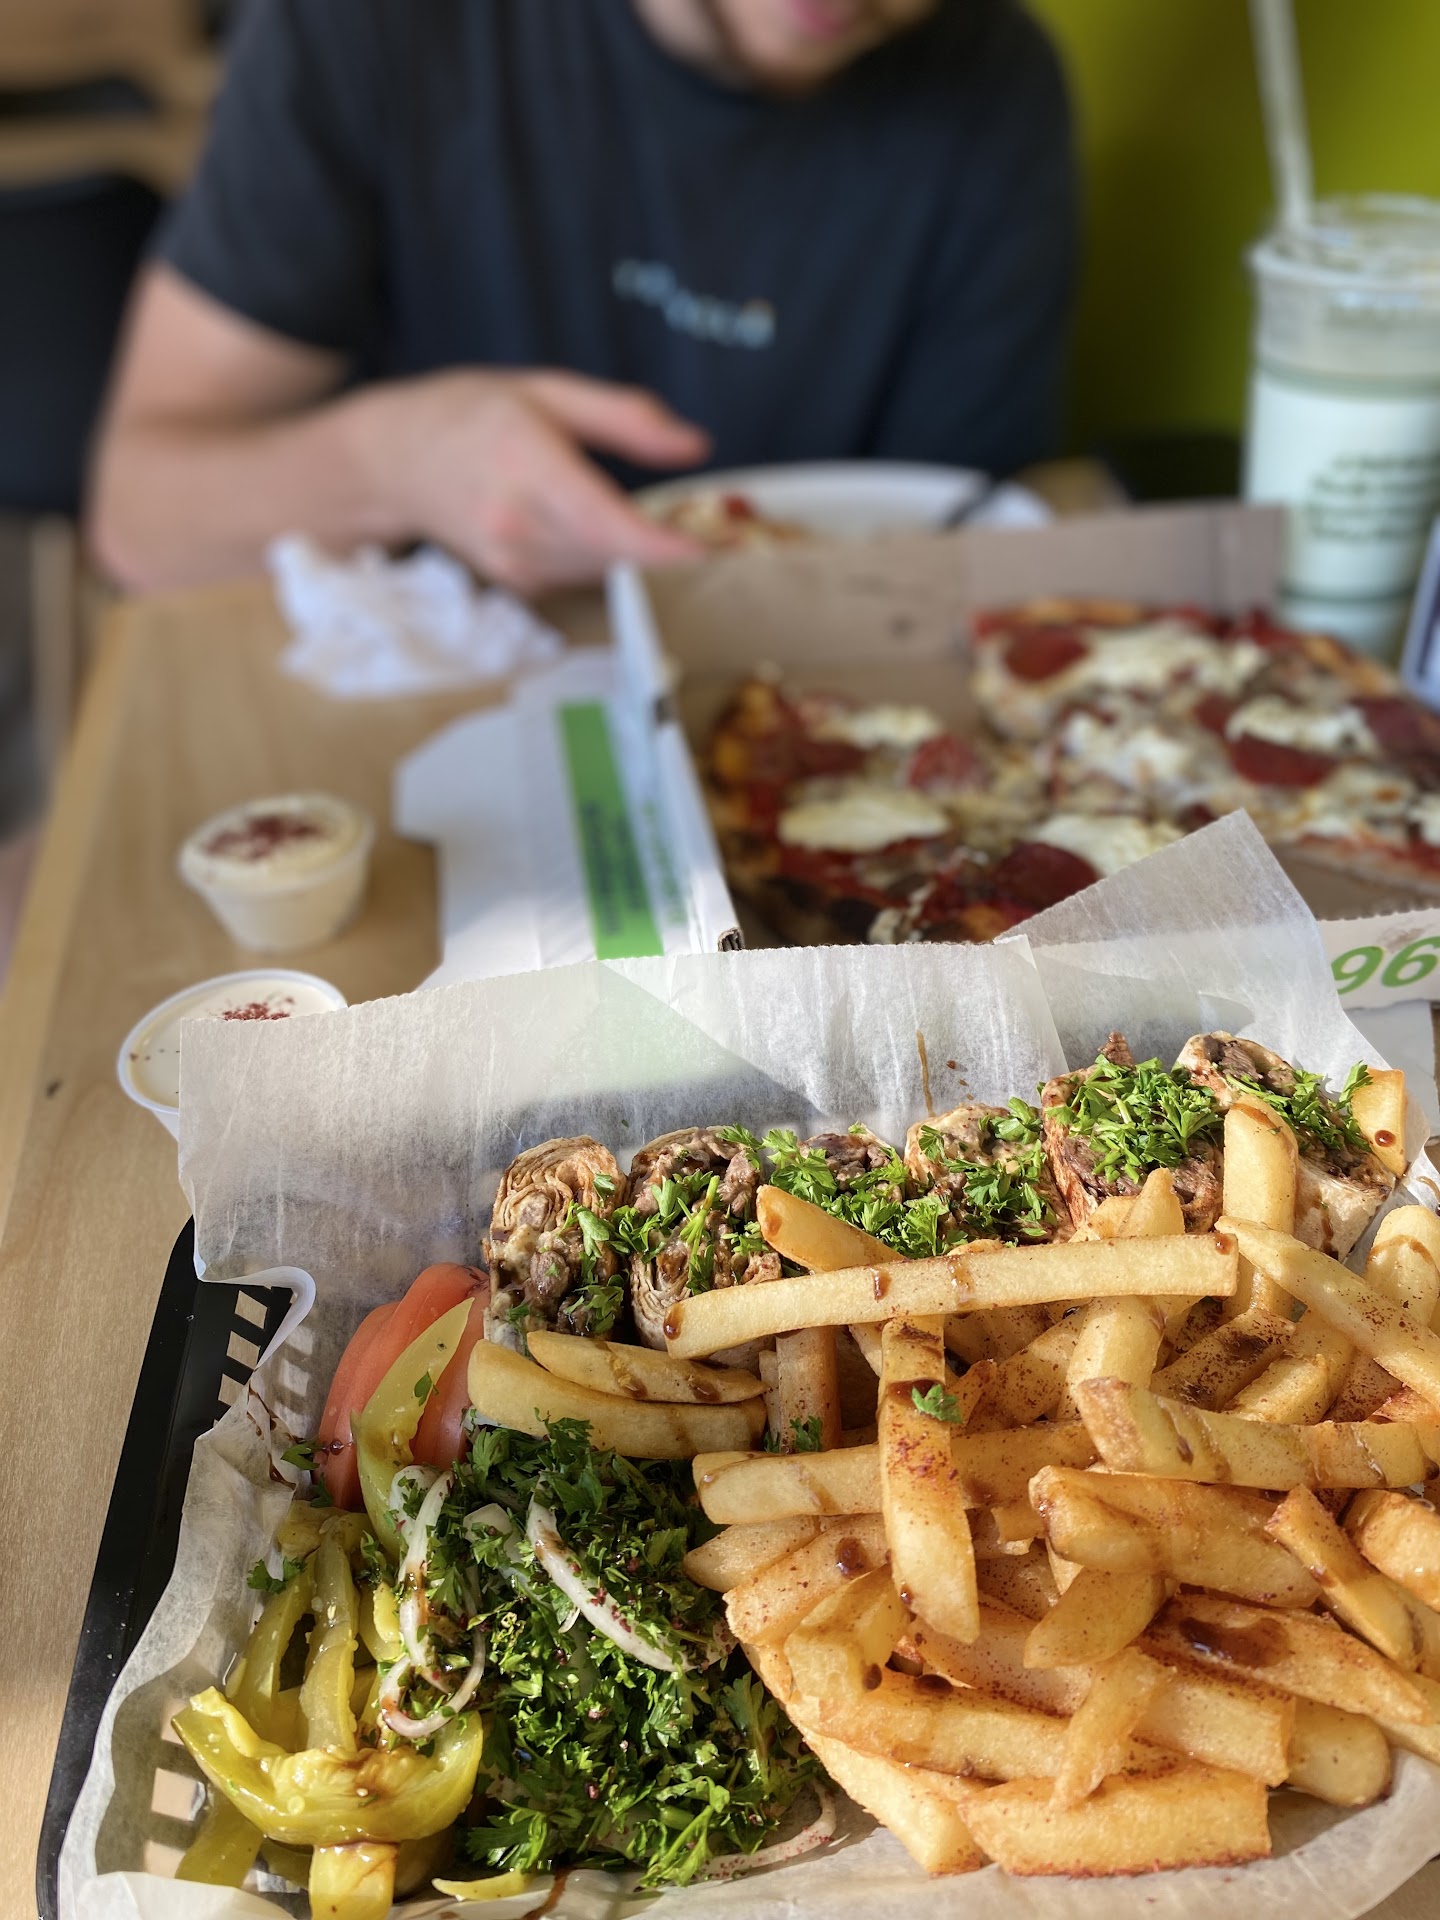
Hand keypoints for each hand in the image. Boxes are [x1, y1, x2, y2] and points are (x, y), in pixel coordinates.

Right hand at [370, 367, 711, 593]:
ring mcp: (511, 560)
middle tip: (716, 527)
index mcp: (525, 462)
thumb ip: (625, 417)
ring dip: (637, 554)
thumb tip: (695, 445)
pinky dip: (605, 558)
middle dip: (667, 546)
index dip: (658, 545)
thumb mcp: (549, 390)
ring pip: (602, 570)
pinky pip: (581, 576)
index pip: (602, 521)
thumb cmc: (472, 414)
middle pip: (613, 553)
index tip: (707, 551)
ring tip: (663, 523)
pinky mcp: (515, 583)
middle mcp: (515, 522)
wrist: (394, 462)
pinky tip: (602, 529)